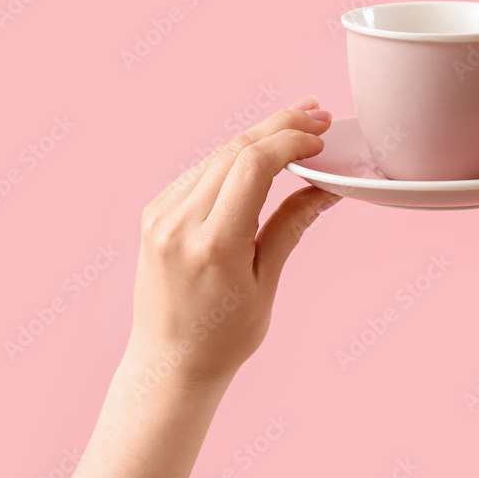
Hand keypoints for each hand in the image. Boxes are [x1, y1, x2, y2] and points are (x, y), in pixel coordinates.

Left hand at [130, 94, 340, 386]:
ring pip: (217, 155)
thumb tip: (326, 187)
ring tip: (295, 125)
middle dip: (280, 126)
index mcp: (213, 245)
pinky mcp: (153, 214)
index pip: (253, 165)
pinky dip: (233, 157)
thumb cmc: (224, 336)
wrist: (169, 362)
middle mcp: (179, 224)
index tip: (319, 137)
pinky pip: (199, 172)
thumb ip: (292, 225)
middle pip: (235, 150)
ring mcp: (160, 216)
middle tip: (316, 115)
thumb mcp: (267, 282)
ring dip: (258, 137)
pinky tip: (259, 153)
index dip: (290, 140)